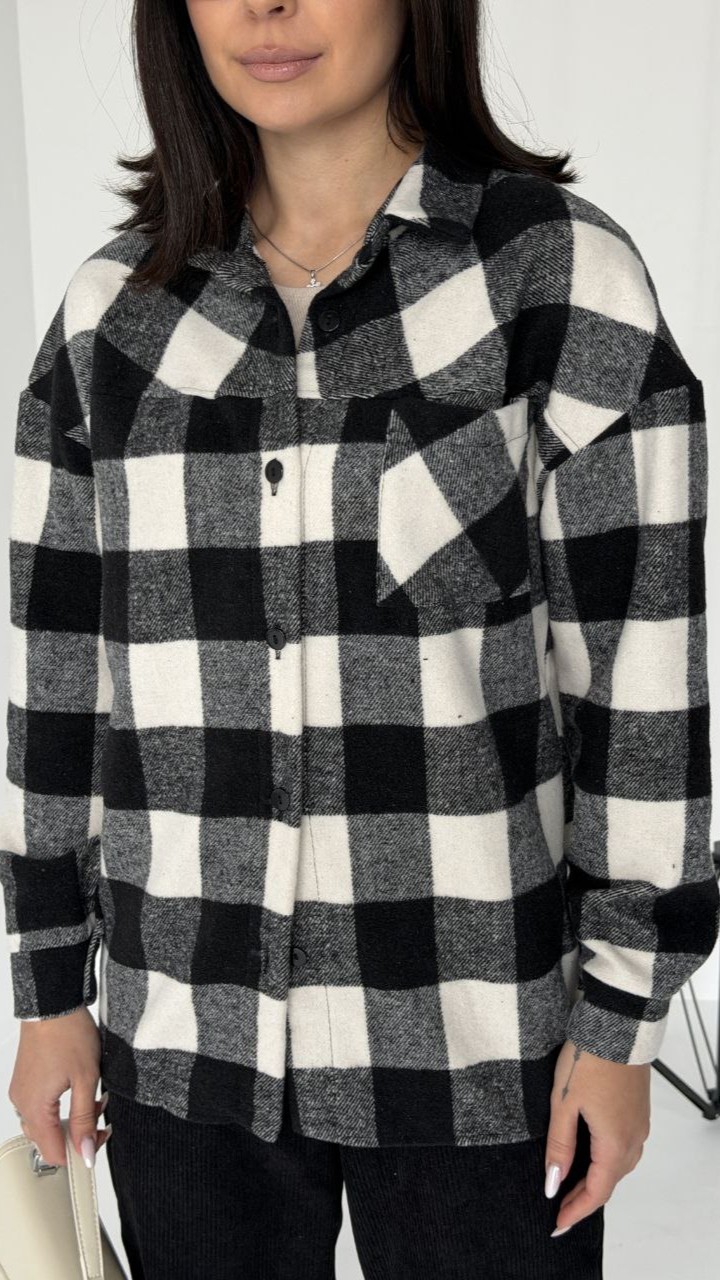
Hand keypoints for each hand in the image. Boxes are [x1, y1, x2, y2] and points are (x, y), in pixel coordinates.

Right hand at [8, 1006, 111, 1168]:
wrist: (52, 1003)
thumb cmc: (68, 1034)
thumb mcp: (86, 1079)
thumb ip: (85, 1120)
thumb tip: (85, 1152)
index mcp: (35, 1109)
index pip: (54, 1153)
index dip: (80, 1153)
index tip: (100, 1138)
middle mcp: (22, 1104)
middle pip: (48, 1141)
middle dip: (77, 1134)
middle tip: (101, 1119)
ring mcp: (21, 1092)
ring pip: (45, 1124)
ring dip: (71, 1120)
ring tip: (94, 1100)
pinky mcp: (25, 1081)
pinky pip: (40, 1107)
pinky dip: (60, 1107)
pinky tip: (79, 1090)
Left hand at [544, 1038, 650, 1234]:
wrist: (616, 1026)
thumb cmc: (589, 1060)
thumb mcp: (563, 1104)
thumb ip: (559, 1145)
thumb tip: (553, 1182)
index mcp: (615, 1143)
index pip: (598, 1192)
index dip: (577, 1210)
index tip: (558, 1223)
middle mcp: (634, 1138)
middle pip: (610, 1181)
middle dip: (585, 1197)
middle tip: (560, 1206)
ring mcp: (639, 1123)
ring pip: (619, 1164)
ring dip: (597, 1178)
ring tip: (571, 1183)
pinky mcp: (639, 1109)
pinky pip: (625, 1146)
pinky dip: (607, 1159)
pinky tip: (590, 1153)